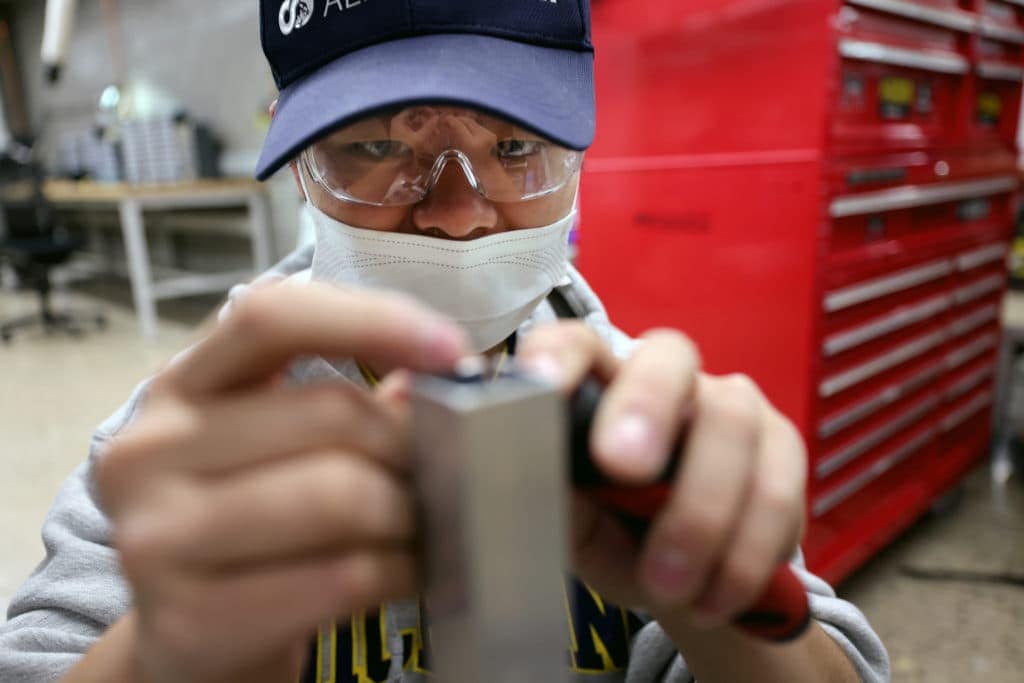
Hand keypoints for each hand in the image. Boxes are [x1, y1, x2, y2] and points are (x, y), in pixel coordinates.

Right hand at [94, 283, 467, 682]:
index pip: (272, 316)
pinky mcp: (190, 618)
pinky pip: (343, 575)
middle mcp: (149, 449)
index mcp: (179, 387)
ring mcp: (158, 536)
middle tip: (439, 469)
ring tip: (417, 524)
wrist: (189, 641)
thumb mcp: (276, 445)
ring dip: (408, 512)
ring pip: (342, 494)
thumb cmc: (250, 527)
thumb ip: (346, 400)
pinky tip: (402, 571)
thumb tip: (441, 370)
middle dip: (410, 444)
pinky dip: (398, 570)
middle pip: (330, 413)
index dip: (372, 320)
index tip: (449, 348)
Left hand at [519, 323, 806, 629]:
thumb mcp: (573, 523)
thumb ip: (552, 495)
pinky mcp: (783, 446)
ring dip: (700, 515)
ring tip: (668, 585)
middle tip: (621, 467)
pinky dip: (745, 553)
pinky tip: (713, 597)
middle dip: (646, 406)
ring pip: (731, 425)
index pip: (577, 344)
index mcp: (601, 383)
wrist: (686, 581)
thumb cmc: (614, 531)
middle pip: (669, 357)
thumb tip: (518, 472)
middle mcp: (669, 378)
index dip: (560, 356)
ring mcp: (731, 405)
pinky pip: (778, 486)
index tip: (542, 384)